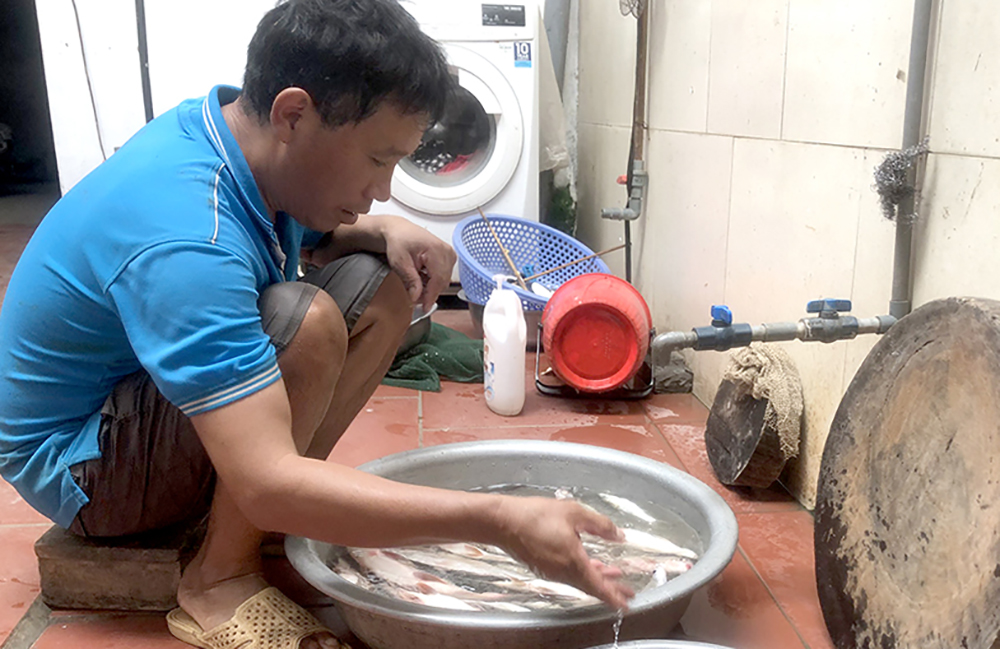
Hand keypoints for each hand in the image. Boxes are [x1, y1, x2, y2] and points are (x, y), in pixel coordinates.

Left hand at [382, 217, 456, 310]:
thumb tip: (416, 297)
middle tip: (414, 299)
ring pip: (443, 280)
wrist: (399, 231)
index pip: (438, 280)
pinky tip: (421, 277)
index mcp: (436, 249)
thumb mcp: (399, 262)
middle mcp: (446, 251)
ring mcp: (449, 254)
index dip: (431, 296)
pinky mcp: (448, 257)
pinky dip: (432, 280)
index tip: (424, 307)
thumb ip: (410, 280)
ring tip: (415, 284)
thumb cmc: (398, 241)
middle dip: (429, 293)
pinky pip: (444, 275)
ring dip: (430, 287)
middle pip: (442, 282)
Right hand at [494, 496, 633, 609]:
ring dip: (597, 578)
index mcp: (572, 561)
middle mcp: (562, 572)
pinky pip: (568, 574)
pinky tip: (588, 563)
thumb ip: (600, 525)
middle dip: (611, 588)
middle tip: (627, 591)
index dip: (614, 595)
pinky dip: (583, 572)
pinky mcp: (543, 566)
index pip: (598, 585)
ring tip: (613, 573)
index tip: (626, 603)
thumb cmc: (534, 515)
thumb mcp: (574, 513)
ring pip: (580, 580)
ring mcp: (551, 571)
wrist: (502, 521)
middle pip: (591, 586)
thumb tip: (618, 535)